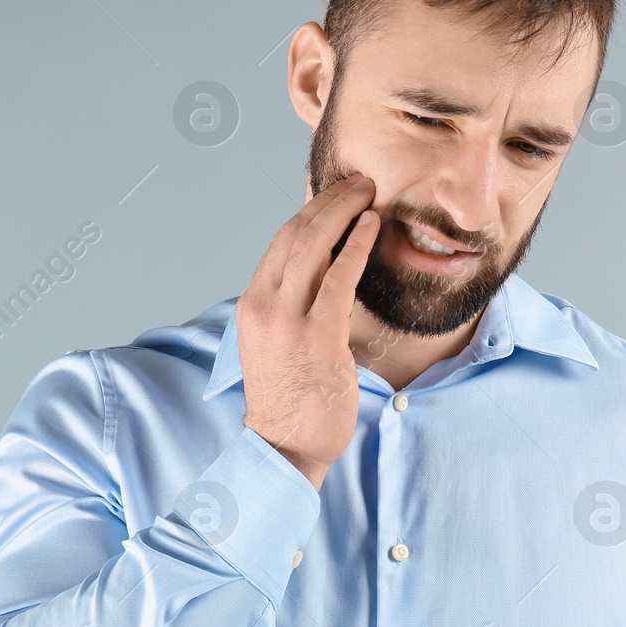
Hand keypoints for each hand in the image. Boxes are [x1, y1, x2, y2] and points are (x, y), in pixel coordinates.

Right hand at [237, 172, 378, 489]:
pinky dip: (356, 246)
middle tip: (358, 180)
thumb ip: (295, 308)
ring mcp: (287, 321)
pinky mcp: (316, 337)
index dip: (311, 210)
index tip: (336, 191)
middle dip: (329, 200)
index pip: (281, 242)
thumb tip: (326, 274)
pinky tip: (372, 225)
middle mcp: (263, 305)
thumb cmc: (291, 399)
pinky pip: (338, 279)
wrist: (285, 446)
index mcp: (253, 304)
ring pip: (314, 247)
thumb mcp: (281, 343)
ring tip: (369, 191)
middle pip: (296, 234)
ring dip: (344, 212)